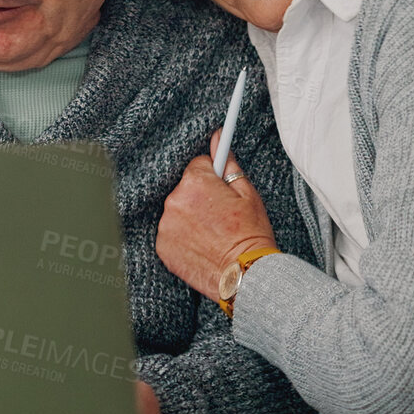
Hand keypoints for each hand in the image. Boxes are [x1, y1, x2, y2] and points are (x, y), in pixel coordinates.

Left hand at [156, 130, 278, 302]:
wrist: (245, 275)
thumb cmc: (251, 234)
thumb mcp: (247, 194)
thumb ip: (228, 164)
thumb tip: (218, 138)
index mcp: (194, 183)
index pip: (198, 166)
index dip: (214, 179)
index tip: (222, 193)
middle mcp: (174, 202)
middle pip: (186, 189)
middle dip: (201, 198)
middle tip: (222, 217)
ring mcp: (166, 226)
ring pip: (178, 211)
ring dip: (191, 217)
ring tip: (213, 233)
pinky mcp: (162, 247)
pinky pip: (171, 232)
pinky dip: (183, 236)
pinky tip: (202, 244)